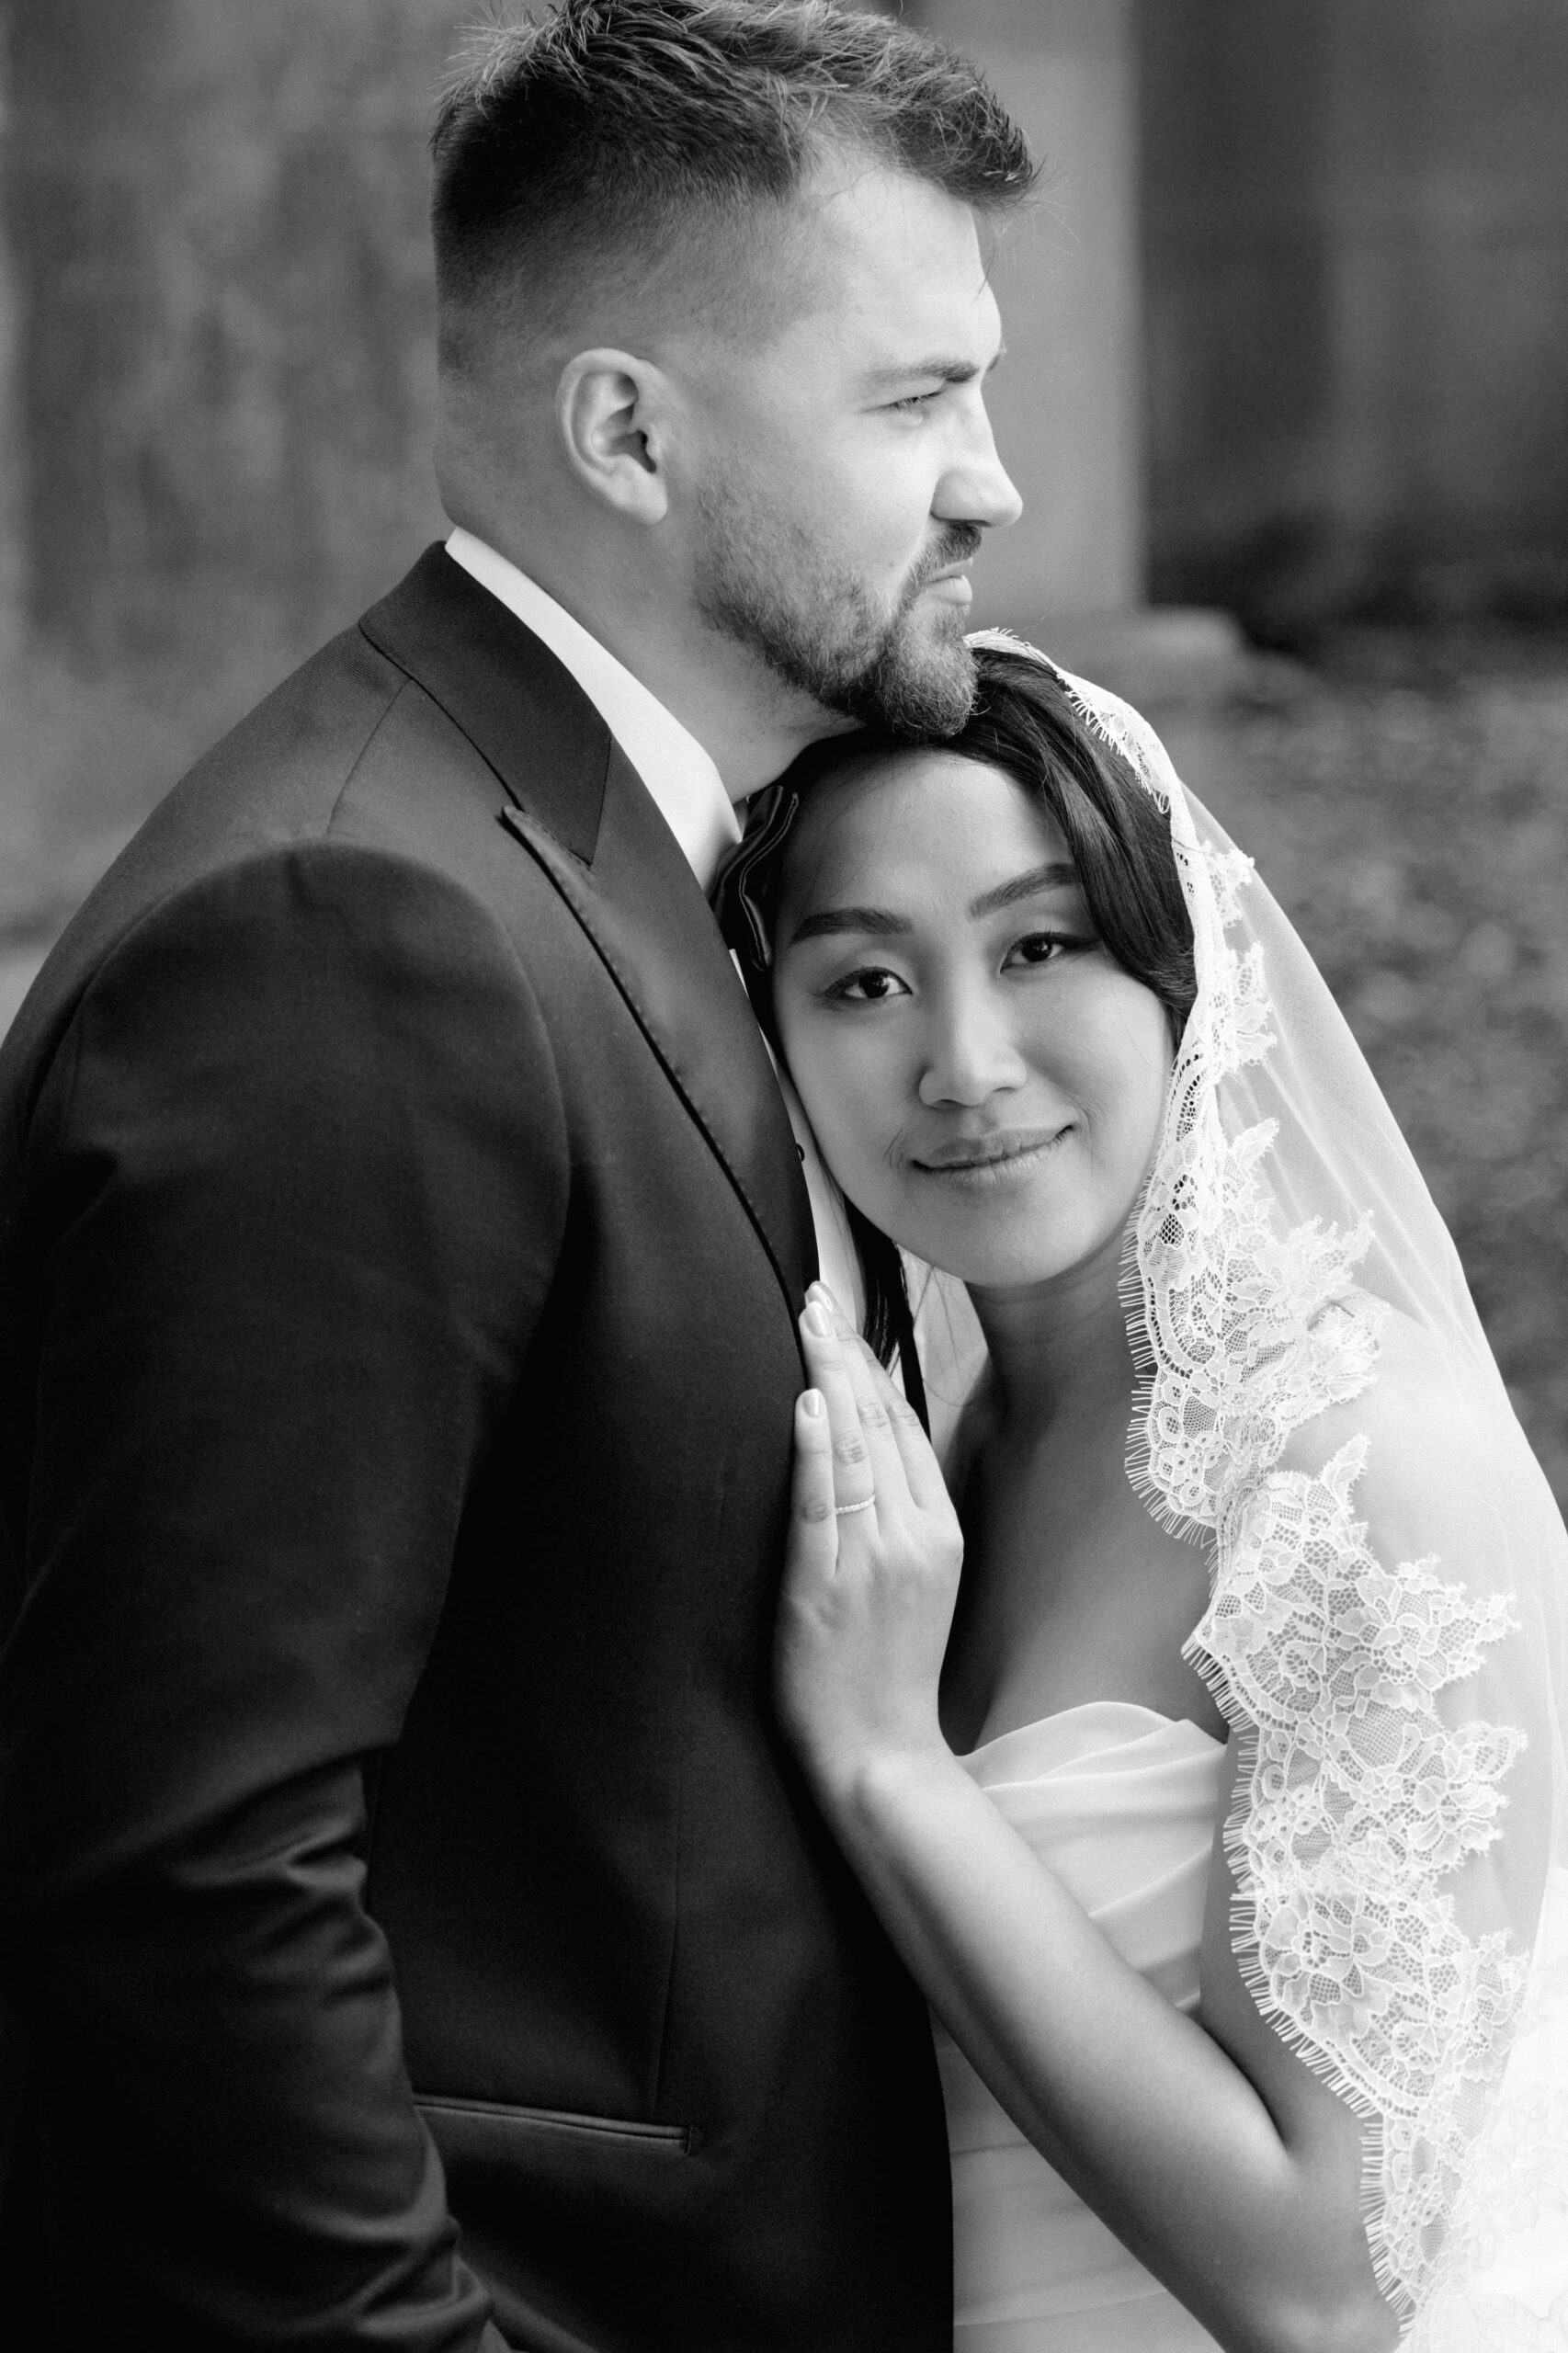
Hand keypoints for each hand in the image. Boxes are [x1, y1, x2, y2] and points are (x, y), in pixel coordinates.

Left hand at [777, 1284, 963, 1809]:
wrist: (879, 1753)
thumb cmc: (886, 1672)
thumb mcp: (917, 1585)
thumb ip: (901, 1518)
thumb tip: (866, 1452)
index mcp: (941, 1532)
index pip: (907, 1429)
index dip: (874, 1369)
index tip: (845, 1320)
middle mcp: (916, 1535)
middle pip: (882, 1424)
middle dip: (847, 1353)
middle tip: (816, 1294)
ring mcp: (876, 1558)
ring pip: (855, 1449)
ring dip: (828, 1378)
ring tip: (807, 1321)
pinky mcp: (831, 1584)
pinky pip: (824, 1502)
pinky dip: (815, 1448)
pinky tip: (806, 1403)